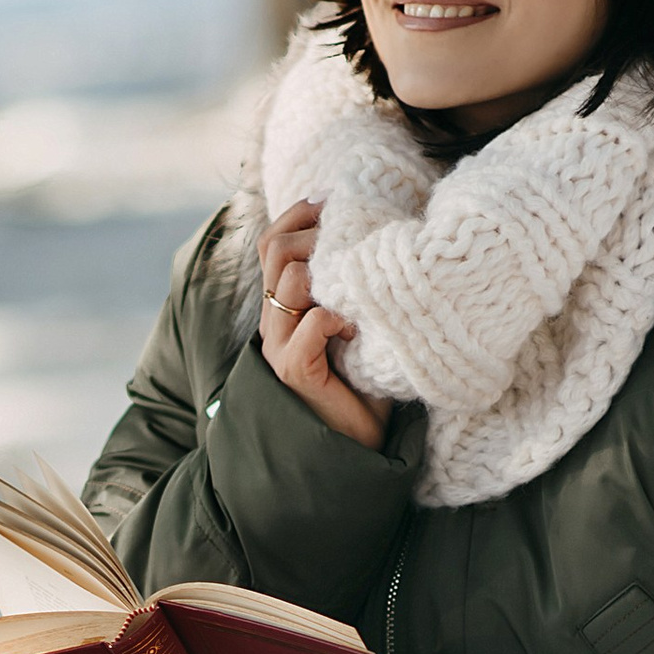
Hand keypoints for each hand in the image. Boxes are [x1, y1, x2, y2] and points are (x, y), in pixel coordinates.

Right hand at [259, 197, 388, 448]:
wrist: (356, 450)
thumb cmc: (365, 388)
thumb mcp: (357, 328)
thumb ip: (353, 292)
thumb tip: (380, 239)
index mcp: (284, 308)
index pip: (273, 242)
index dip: (299, 214)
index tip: (337, 203)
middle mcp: (274, 323)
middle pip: (275, 250)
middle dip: (314, 234)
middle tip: (353, 239)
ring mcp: (280, 346)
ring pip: (289, 280)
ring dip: (330, 275)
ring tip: (358, 291)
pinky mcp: (294, 371)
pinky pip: (309, 325)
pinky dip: (335, 318)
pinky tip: (356, 330)